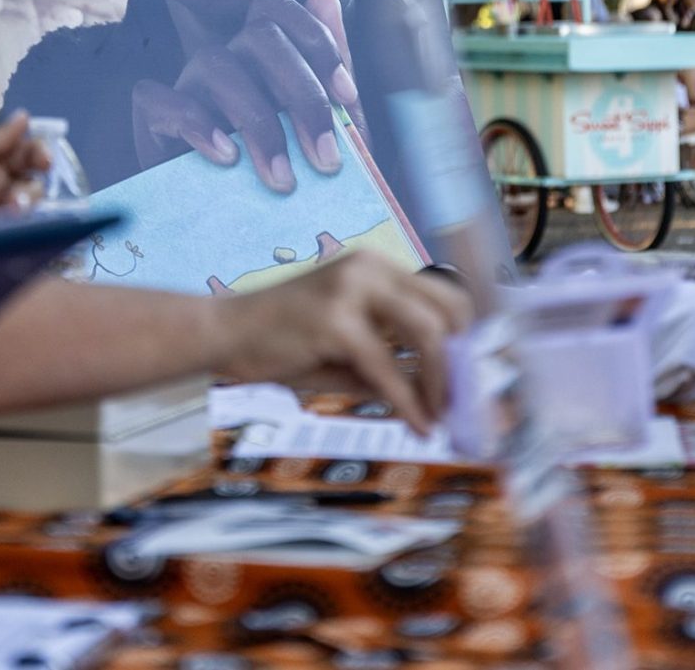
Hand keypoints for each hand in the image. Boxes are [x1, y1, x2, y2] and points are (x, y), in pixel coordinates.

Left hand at [0, 114, 49, 222]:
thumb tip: (23, 116)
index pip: (12, 148)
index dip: (31, 148)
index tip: (44, 158)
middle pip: (24, 170)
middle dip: (35, 170)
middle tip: (40, 174)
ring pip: (27, 196)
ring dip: (27, 196)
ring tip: (15, 206)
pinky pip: (23, 224)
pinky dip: (23, 221)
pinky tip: (15, 220)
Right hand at [131, 0, 371, 193]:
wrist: (246, 235)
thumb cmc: (286, 176)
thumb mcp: (322, 132)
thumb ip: (329, 71)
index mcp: (263, 54)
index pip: (278, 8)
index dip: (317, 41)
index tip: (348, 98)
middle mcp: (225, 59)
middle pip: (260, 36)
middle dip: (302, 96)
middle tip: (325, 161)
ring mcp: (187, 85)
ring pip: (215, 62)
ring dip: (258, 122)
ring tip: (282, 179)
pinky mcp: (152, 119)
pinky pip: (158, 98)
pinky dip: (194, 124)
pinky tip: (226, 158)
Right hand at [206, 252, 473, 431]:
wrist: (223, 336)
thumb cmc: (284, 345)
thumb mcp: (348, 348)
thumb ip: (393, 361)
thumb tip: (443, 397)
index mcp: (376, 267)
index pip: (445, 293)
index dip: (466, 336)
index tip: (471, 377)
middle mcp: (369, 268)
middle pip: (448, 308)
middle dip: (464, 360)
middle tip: (463, 402)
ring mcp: (352, 291)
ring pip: (428, 334)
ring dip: (441, 383)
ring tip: (440, 416)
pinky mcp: (335, 322)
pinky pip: (388, 370)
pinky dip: (408, 403)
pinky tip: (416, 427)